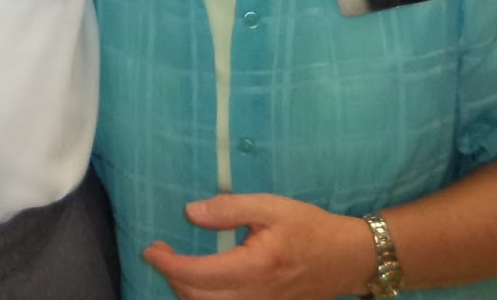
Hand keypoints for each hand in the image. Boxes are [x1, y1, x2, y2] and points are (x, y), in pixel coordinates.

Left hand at [141, 193, 373, 299]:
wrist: (346, 258)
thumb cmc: (309, 227)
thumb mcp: (270, 207)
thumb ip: (229, 209)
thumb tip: (190, 213)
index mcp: (254, 267)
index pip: (197, 274)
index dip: (168, 264)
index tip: (151, 249)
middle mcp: (255, 296)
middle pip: (197, 298)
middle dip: (172, 277)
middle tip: (161, 253)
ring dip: (186, 292)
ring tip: (176, 267)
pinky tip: (199, 285)